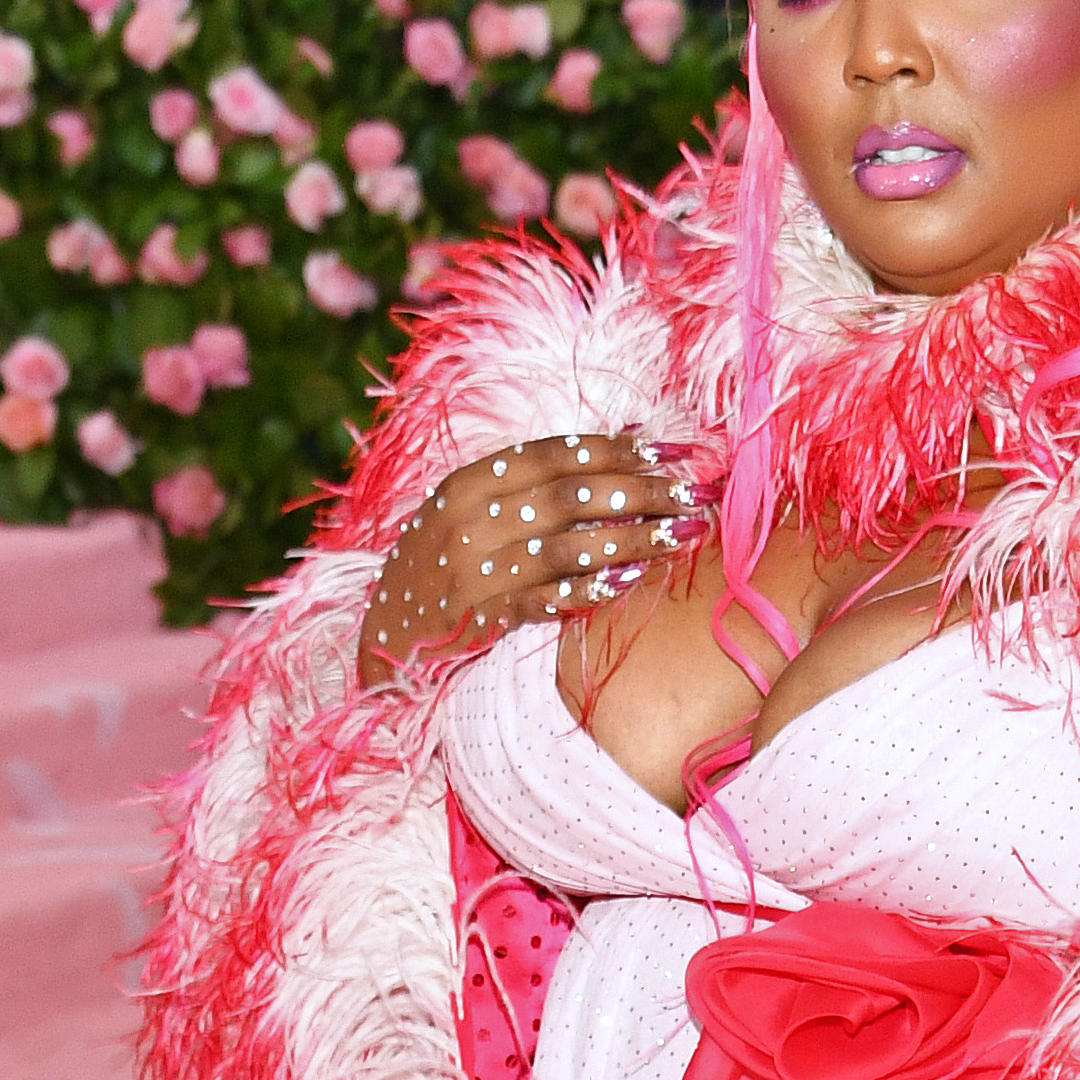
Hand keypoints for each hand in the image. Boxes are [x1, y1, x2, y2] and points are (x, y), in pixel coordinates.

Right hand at [357, 434, 699, 680]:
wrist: (384, 638)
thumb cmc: (437, 567)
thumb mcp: (470, 509)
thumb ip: (532, 481)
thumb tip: (623, 441)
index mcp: (469, 483)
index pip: (555, 456)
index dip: (618, 451)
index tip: (671, 453)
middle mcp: (471, 520)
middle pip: (571, 497)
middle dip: (641, 492)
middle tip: (695, 493)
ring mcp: (476, 571)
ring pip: (569, 547)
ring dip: (633, 539)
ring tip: (683, 534)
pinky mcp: (482, 619)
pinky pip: (546, 601)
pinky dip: (590, 589)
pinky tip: (633, 579)